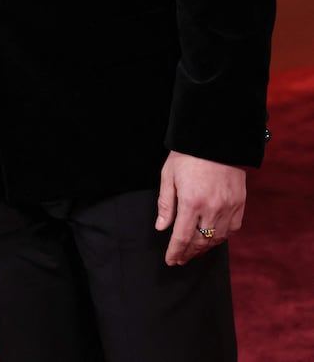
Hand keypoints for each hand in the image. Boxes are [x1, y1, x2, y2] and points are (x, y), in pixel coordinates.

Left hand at [155, 151, 245, 265]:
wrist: (216, 138)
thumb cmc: (188, 155)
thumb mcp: (169, 175)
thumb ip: (165, 203)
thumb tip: (161, 227)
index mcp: (191, 202)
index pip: (182, 237)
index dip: (175, 252)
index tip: (171, 260)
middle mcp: (211, 208)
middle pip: (200, 241)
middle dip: (188, 253)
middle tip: (181, 259)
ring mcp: (228, 207)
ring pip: (217, 238)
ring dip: (204, 248)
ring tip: (194, 252)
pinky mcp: (239, 204)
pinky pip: (232, 229)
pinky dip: (221, 237)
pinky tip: (213, 238)